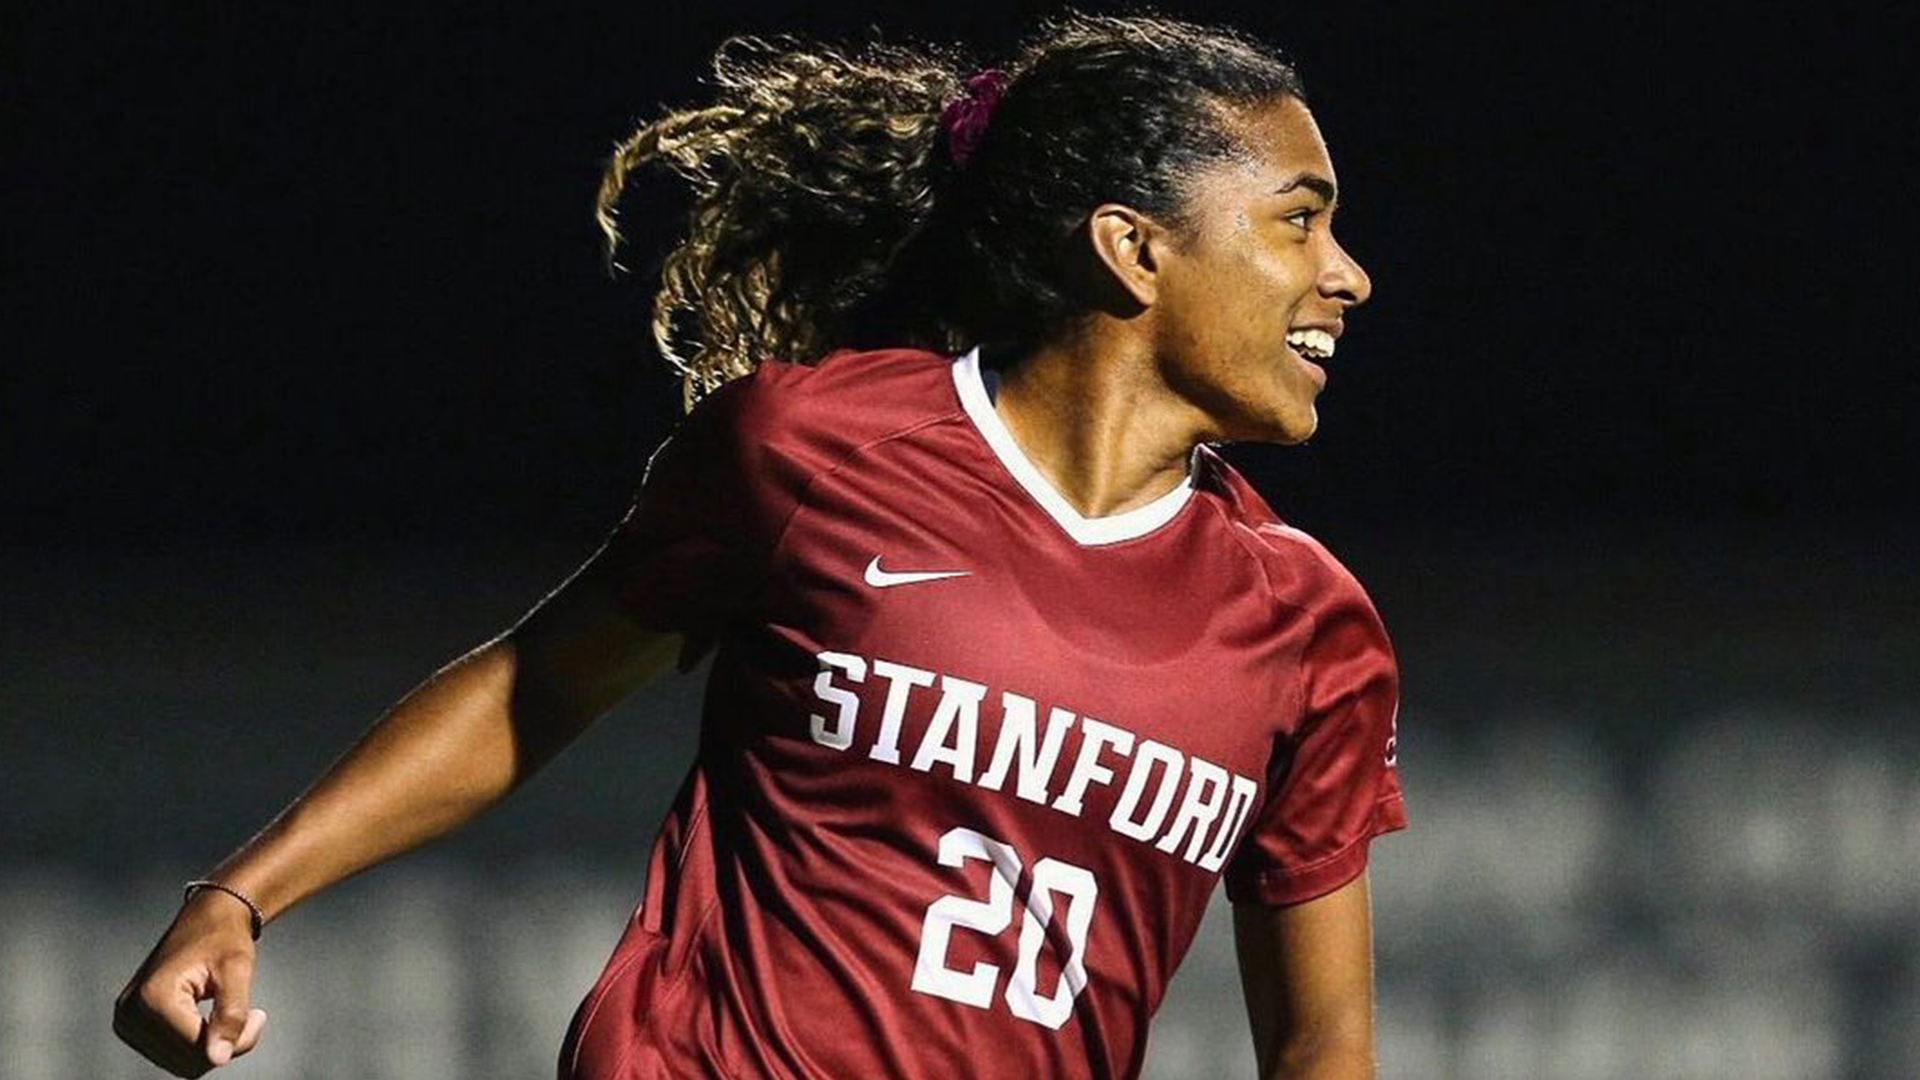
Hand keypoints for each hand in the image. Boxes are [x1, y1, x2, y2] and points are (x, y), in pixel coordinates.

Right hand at [113, 890, 270, 1076]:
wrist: (206, 917)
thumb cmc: (222, 936)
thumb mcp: (236, 972)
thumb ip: (231, 1016)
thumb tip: (220, 1058)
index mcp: (153, 997)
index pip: (197, 1049)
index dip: (237, 1040)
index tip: (259, 1015)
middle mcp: (130, 1012)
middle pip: (186, 1061)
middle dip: (223, 1046)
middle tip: (249, 1016)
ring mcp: (126, 1020)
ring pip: (178, 1063)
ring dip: (210, 1047)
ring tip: (229, 1014)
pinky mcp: (131, 1025)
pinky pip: (170, 1054)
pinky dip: (196, 1045)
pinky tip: (210, 1021)